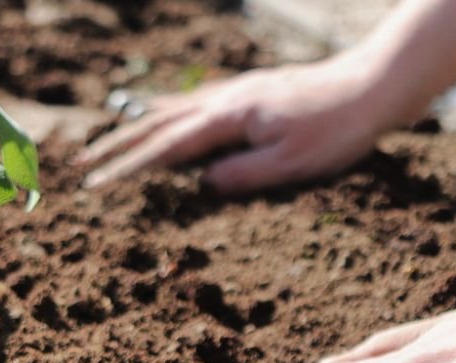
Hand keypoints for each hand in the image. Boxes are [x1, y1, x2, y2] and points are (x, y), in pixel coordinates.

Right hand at [76, 56, 399, 193]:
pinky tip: (163, 114)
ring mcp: (237, 92)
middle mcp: (226, 100)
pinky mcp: (251, 91)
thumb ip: (243, 175)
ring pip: (174, 109)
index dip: (128, 167)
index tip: (96, 184)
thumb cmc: (337, 130)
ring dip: (137, 127)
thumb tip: (202, 185)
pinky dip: (168, 111)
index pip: (167, 148)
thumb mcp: (292, 164)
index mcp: (230, 119)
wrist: (373, 85)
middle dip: (117, 146)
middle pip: (158, 124)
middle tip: (82, 164)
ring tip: (108, 142)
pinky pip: (195, 101)